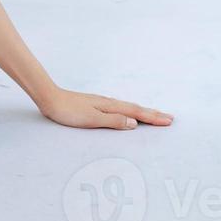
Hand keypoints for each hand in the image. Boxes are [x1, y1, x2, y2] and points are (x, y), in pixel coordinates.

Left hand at [37, 87, 173, 129]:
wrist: (50, 98)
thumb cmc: (69, 111)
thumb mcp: (92, 119)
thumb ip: (113, 121)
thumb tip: (135, 122)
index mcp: (111, 106)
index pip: (137, 113)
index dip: (153, 118)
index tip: (169, 121)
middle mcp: (109, 103)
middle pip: (136, 108)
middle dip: (153, 114)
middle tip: (170, 118)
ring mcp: (103, 103)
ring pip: (129, 107)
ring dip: (144, 112)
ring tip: (155, 115)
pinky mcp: (96, 104)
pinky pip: (120, 108)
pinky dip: (131, 111)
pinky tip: (128, 113)